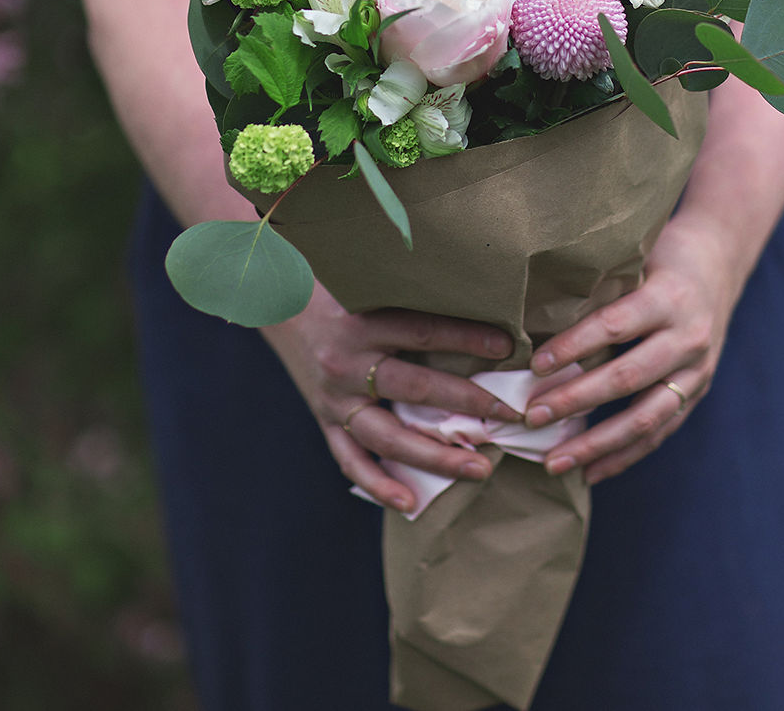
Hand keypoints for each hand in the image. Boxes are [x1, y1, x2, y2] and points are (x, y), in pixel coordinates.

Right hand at [261, 282, 518, 511]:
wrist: (272, 301)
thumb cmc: (329, 284)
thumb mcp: (365, 280)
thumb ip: (406, 291)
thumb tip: (469, 292)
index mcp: (361, 321)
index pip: (424, 331)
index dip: (468, 337)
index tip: (508, 346)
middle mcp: (347, 363)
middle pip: (415, 389)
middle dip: (468, 404)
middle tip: (511, 416)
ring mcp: (334, 398)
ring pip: (388, 437)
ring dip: (436, 456)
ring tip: (480, 468)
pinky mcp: (324, 419)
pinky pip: (351, 460)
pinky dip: (379, 485)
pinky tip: (411, 502)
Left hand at [524, 214, 741, 485]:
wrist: (720, 262)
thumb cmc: (661, 254)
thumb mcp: (636, 257)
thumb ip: (601, 288)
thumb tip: (534, 318)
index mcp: (669, 297)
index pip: (614, 326)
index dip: (573, 347)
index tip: (534, 366)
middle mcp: (689, 338)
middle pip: (627, 378)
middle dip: (576, 401)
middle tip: (531, 416)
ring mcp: (698, 370)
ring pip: (646, 417)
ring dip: (597, 444)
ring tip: (554, 461)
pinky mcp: (698, 391)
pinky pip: (660, 432)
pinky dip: (625, 454)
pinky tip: (590, 471)